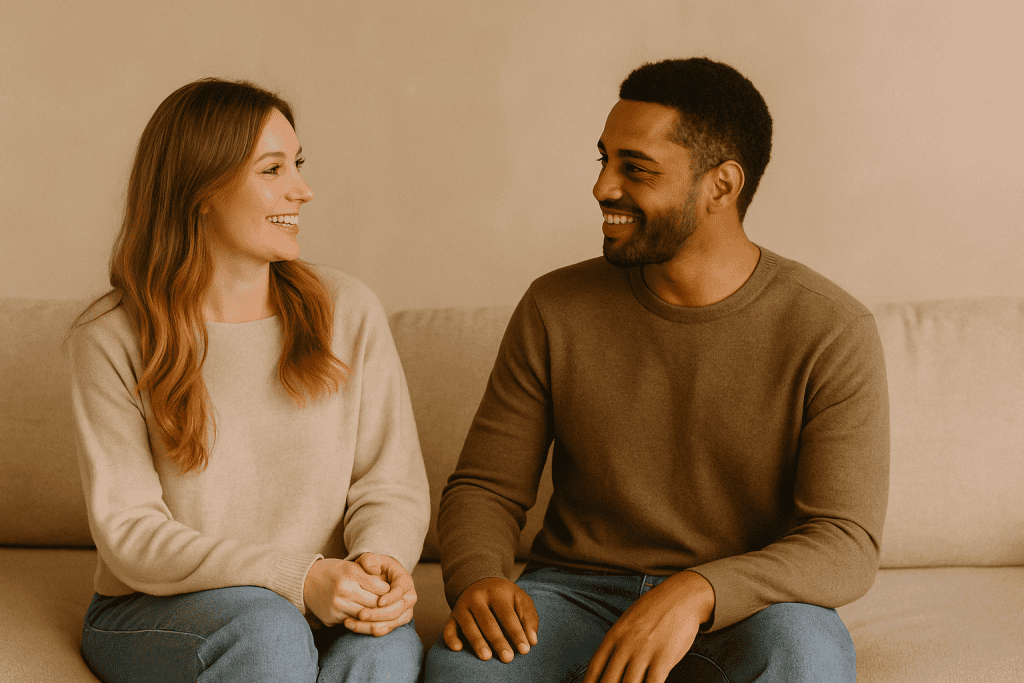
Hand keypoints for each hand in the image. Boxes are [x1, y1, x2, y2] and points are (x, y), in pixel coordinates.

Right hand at [303, 558, 389, 626]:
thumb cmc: (334, 572)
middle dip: (385, 606)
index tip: (392, 592)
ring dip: (373, 616)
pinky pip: (352, 624)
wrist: (305, 581)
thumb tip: (388, 588)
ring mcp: (336, 606)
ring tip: (379, 613)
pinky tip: (363, 618)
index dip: (389, 592)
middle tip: (391, 606)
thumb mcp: (352, 566)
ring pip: (365, 616)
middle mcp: (344, 590)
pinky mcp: (330, 619)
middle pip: (375, 604)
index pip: (381, 588)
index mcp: (351, 573)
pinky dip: (359, 621)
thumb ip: (370, 574)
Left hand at [342, 553, 416, 636]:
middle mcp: (408, 597)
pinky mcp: (396, 621)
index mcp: (404, 580)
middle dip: (379, 614)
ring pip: (393, 623)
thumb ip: (370, 561)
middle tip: (361, 614)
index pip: (401, 590)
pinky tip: (356, 628)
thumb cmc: (373, 568)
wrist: (376, 579)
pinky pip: (386, 629)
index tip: (379, 602)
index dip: (392, 597)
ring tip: (353, 623)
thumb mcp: (370, 560)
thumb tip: (373, 570)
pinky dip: (371, 630)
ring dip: (373, 625)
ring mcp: (404, 611)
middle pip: (398, 610)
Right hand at [442, 577, 538, 662]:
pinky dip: (451, 638)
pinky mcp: (452, 617)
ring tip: (487, 657)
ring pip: (468, 625)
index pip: (507, 614)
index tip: (525, 650)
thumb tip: (532, 640)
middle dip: (498, 640)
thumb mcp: (519, 599)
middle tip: (508, 658)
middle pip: (488, 621)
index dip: (516, 633)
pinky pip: (448, 628)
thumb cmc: (504, 597)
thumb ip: (528, 617)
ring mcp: (462, 607)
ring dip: (477, 641)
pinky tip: (458, 649)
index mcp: (496, 592)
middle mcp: (477, 598)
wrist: (478, 582)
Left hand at [583, 571, 714, 682]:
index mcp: (613, 636)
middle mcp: (625, 645)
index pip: (594, 669)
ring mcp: (643, 651)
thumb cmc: (654, 610)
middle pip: (609, 681)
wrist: (681, 596)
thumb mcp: (628, 621)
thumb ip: (617, 642)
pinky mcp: (663, 657)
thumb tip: (607, 664)